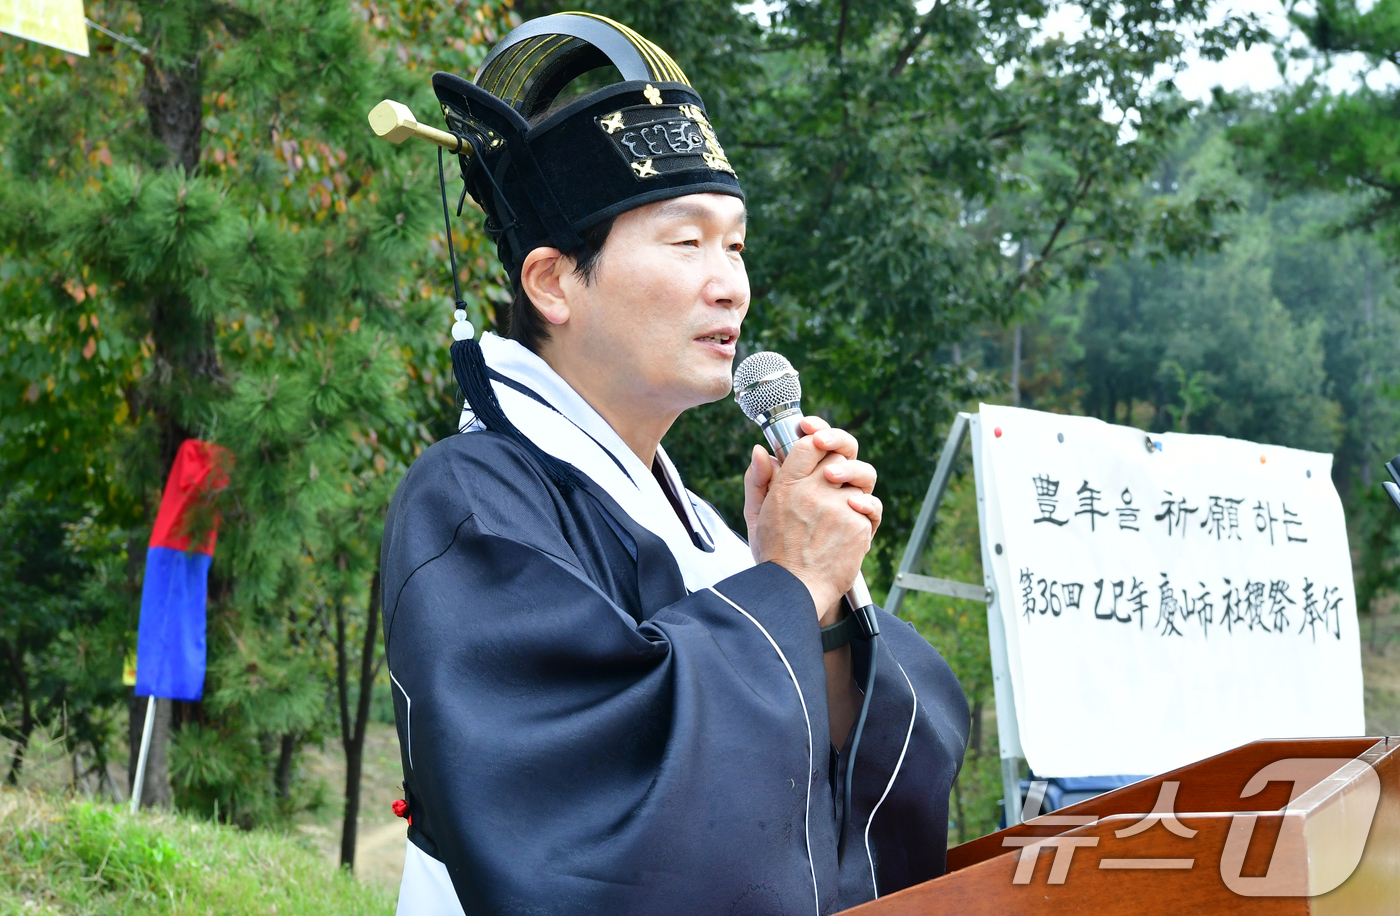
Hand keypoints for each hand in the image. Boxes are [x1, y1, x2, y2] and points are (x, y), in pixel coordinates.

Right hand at [743, 417, 881, 622]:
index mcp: (786, 486)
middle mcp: (812, 492)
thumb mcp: (756, 515)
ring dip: (856, 487)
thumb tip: (761, 451)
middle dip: (842, 457)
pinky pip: (871, 507)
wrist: (795, 592)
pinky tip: (851, 526)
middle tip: (837, 471)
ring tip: (847, 502)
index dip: (818, 435)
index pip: (808, 444)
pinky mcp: (857, 525)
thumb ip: (758, 480)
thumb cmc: (775, 555)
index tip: (819, 439)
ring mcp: (837, 507)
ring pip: (861, 478)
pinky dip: (865, 514)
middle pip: (839, 454)